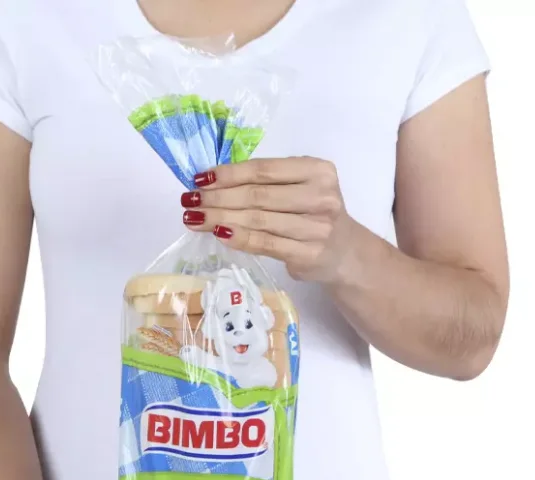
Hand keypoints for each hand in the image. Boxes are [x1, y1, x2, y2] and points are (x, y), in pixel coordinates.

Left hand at [182, 157, 369, 282]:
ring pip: (257, 219)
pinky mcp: (308, 254)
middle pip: (257, 194)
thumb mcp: (301, 187)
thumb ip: (269, 182)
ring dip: (219, 218)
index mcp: (318, 170)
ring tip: (194, 217)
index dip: (228, 174)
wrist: (345, 253)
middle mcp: (321, 196)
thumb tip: (213, 182)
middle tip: (190, 200)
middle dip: (217, 197)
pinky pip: (264, 243)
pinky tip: (217, 233)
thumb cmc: (314, 214)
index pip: (264, 170)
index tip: (200, 178)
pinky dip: (238, 238)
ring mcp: (316, 227)